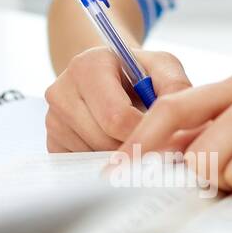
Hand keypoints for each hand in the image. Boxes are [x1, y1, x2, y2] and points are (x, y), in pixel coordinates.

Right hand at [45, 47, 190, 151]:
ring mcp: (52, 119)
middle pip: (104, 141)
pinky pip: (81, 166)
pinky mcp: (51, 142)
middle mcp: (61, 91)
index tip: (165, 135)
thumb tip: (180, 121)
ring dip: (120, 156)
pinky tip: (115, 145)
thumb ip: (176, 86)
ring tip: (133, 138)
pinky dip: (103, 162)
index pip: (116, 117)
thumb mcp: (162, 67)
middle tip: (153, 140)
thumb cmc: (138, 74)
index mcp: (87, 66)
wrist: (110, 78)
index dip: (146, 132)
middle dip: (134, 146)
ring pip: (93, 156)